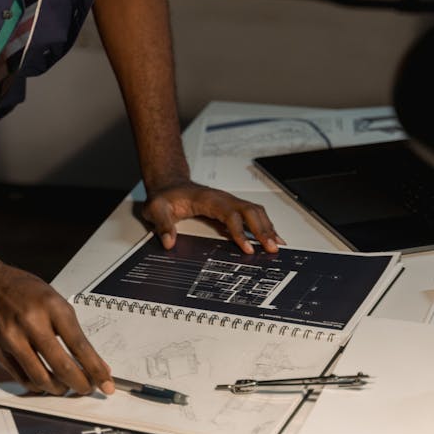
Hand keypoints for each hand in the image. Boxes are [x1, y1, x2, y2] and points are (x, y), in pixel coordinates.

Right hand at [0, 261, 114, 394]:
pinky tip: (44, 382)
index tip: (106, 383)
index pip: (79, 345)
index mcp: (52, 306)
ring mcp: (12, 337)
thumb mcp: (53, 299)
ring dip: (58, 388)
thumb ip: (72, 329)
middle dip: (79, 384)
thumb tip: (93, 360)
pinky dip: (37, 385)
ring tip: (65, 387)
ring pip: (41, 377)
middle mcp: (32, 322)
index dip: (95, 369)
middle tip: (87, 388)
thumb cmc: (21, 289)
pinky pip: (21, 377)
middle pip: (62, 366)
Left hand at [141, 179, 283, 253]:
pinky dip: (265, 225)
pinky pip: (253, 214)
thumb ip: (162, 224)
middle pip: (250, 211)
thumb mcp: (156, 208)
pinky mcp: (231, 208)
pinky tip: (271, 237)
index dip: (240, 231)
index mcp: (208, 199)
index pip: (230, 214)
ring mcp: (229, 202)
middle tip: (271, 248)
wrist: (169, 185)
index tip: (246, 248)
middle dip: (263, 230)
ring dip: (267, 227)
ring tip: (277, 245)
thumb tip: (168, 242)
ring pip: (255, 212)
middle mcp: (223, 199)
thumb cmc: (165, 196)